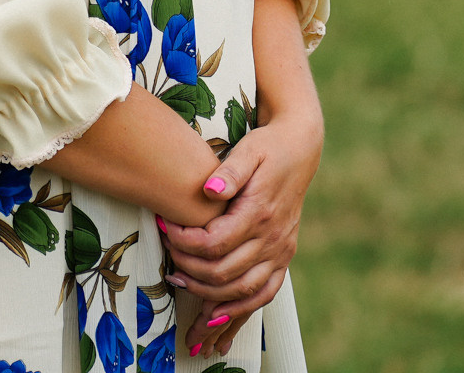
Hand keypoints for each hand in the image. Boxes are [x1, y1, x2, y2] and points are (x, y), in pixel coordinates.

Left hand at [156, 117, 319, 358]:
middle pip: (223, 272)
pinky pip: (263, 294)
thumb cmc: (267, 147)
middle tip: (166, 256)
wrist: (299, 149)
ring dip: (208, 296)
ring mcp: (280, 251)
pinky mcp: (283, 257)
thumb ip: (230, 171)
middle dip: (188, 269)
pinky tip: (217, 316)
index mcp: (259, 212)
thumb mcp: (249, 149)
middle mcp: (272, 238)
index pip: (214, 242)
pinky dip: (239, 309)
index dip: (183, 241)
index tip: (164, 227)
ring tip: (179, 283)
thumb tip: (209, 191)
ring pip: (242, 291)